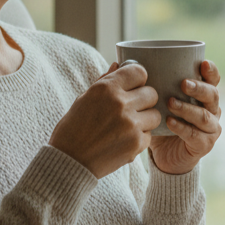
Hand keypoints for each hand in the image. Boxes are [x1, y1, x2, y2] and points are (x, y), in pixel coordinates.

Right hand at [49, 62, 160, 178]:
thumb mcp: (84, 99)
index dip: (138, 79)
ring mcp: (130, 124)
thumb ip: (105, 80)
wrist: (69, 161)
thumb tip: (118, 63)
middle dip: (144, 100)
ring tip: (129, 126)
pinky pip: (149, 135)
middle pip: (152, 93)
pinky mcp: (136, 144)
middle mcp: (120, 103)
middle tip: (132, 108)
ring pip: (155, 115)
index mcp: (106, 88)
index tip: (133, 86)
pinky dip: (140, 138)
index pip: (140, 72)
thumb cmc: (74, 128)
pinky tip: (124, 140)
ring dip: (145, 120)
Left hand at [149, 60, 221, 174]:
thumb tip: (117, 63)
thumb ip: (142, 83)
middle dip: (199, 88)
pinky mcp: (204, 144)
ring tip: (170, 103)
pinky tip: (169, 122)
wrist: (164, 155)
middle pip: (212, 95)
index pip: (213, 79)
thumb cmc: (160, 121)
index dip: (211, 71)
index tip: (202, 63)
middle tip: (183, 84)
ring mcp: (210, 128)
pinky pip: (195, 134)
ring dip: (187, 108)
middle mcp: (211, 109)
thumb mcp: (154, 101)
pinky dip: (182, 127)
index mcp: (203, 95)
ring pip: (204, 116)